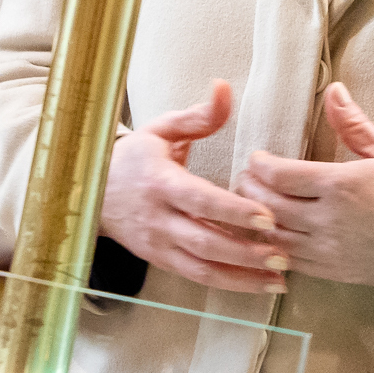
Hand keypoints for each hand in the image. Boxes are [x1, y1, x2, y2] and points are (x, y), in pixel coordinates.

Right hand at [101, 79, 288, 295]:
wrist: (90, 192)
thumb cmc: (134, 158)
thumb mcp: (161, 129)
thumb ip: (198, 116)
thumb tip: (224, 88)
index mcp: (160, 182)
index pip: (199, 200)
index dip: (232, 211)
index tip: (266, 217)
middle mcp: (158, 218)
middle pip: (204, 242)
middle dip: (245, 253)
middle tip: (283, 256)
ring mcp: (158, 244)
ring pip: (202, 269)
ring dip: (242, 277)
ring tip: (278, 279)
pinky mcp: (160, 261)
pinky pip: (195, 278)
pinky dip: (227, 283)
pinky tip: (256, 284)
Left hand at [237, 83, 373, 288]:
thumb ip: (353, 124)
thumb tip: (334, 90)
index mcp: (341, 185)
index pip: (281, 175)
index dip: (260, 165)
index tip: (256, 157)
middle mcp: (329, 220)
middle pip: (269, 206)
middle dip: (251, 190)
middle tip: (246, 178)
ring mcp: (328, 250)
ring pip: (275, 236)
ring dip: (257, 220)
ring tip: (251, 205)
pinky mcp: (332, 271)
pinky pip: (291, 261)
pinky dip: (274, 247)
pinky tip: (270, 235)